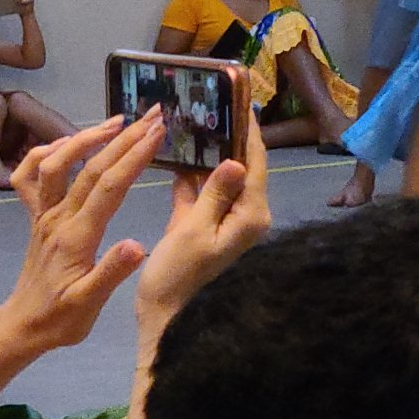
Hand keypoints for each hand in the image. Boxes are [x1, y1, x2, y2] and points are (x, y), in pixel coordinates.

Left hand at [0, 115, 161, 357]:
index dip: (134, 156)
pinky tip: (66, 145)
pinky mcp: (35, 218)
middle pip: (90, 168)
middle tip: (153, 115)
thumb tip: (138, 244)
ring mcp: (43, 215)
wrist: (22, 326)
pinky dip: (44, 154)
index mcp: (76, 236)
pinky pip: (29, 177)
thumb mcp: (90, 304)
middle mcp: (57, 218)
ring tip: (116, 122)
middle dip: (123, 138)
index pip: (108, 186)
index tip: (159, 132)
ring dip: (85, 137)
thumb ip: (112, 272)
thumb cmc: (62, 318)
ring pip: (56, 164)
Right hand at [143, 114, 274, 334]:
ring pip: (218, 180)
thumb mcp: (193, 231)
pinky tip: (175, 156)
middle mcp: (245, 216)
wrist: (163, 317)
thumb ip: (214, 194)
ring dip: (205, 156)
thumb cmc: (178, 275)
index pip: (255, 165)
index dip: (250, 132)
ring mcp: (223, 222)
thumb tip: (235, 160)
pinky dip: (189, 180)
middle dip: (227, 138)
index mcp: (251, 215)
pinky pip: (200, 196)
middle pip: (239, 168)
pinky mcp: (201, 228)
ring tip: (194, 122)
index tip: (244, 102)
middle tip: (213, 104)